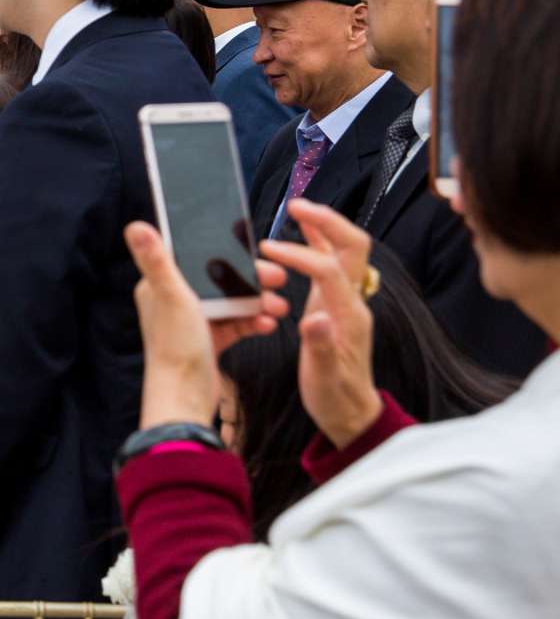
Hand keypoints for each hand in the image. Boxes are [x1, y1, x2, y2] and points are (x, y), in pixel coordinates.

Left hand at [123, 220, 287, 428]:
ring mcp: (192, 322)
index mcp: (159, 286)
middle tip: (279, 279)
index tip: (254, 249)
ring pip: (231, 301)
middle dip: (250, 278)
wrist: (184, 397)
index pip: (196, 257)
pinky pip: (235, 324)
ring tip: (280, 307)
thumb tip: (135, 226)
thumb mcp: (171, 297)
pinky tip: (269, 325)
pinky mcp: (207, 341)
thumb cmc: (175, 347)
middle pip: (218, 279)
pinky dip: (252, 322)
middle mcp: (173, 301)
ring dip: (257, 301)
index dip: (224, 251)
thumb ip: (156, 260)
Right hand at [263, 200, 381, 448]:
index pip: (326, 270)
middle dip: (326, 221)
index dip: (298, 255)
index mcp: (347, 316)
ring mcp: (346, 301)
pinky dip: (319, 244)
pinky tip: (303, 236)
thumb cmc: (335, 396)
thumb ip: (320, 345)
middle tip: (295, 207)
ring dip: (323, 227)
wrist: (351, 412)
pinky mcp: (336, 305)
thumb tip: (314, 319)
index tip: (268, 251)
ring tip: (296, 212)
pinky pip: (332, 264)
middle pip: (351, 246)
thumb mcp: (323, 376)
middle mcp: (351, 302)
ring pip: (343, 251)